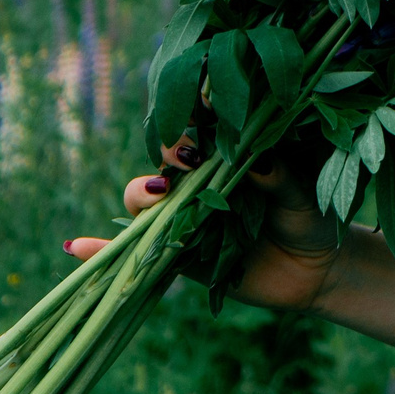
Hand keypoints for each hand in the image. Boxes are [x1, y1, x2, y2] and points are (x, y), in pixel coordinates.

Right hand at [61, 139, 346, 313]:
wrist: (318, 273)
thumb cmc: (314, 218)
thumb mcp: (305, 195)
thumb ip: (283, 178)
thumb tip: (260, 163)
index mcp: (225, 155)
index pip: (195, 129)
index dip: (189, 121)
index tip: (200, 120)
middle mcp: (197, 181)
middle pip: (161, 162)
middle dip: (166, 159)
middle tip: (184, 166)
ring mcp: (182, 217)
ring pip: (143, 200)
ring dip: (142, 196)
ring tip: (159, 197)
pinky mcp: (176, 255)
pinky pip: (132, 251)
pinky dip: (100, 249)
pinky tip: (76, 247)